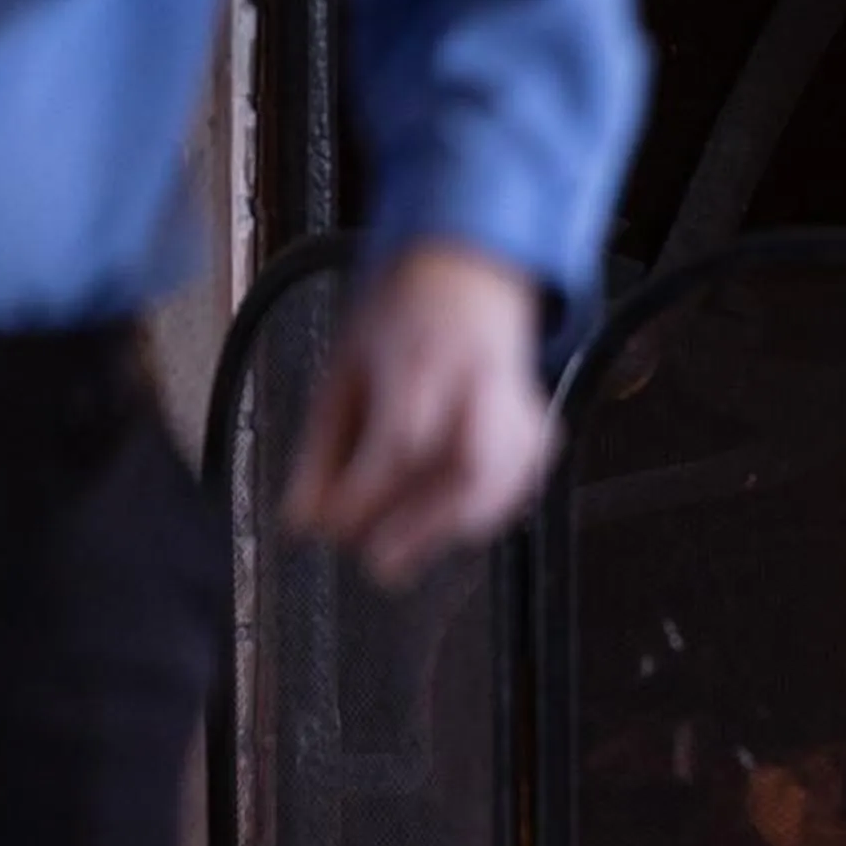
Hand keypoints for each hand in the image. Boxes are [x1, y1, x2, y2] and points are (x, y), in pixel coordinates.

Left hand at [282, 242, 553, 591]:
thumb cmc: (400, 324)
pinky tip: (449, 529)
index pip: (403, 439)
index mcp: (423, 359)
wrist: (469, 279)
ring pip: (503, 485)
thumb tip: (302, 521)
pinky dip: (484, 517)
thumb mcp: (342, 374)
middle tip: (379, 565)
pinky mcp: (542, 429)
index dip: (367, 493)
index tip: (332, 528)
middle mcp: (480, 382)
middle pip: (468, 469)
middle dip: (422, 527)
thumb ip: (321, 451)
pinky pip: (519, 488)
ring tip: (406, 556)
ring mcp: (521, 405)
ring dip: (453, 530)